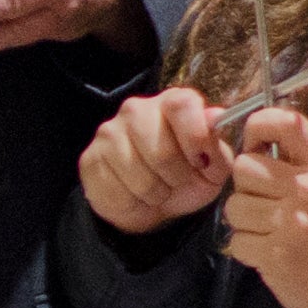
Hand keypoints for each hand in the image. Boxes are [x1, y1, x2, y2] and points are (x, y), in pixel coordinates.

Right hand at [81, 86, 234, 233]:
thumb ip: (216, 143)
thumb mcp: (213, 166)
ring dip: (155, 193)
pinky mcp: (90, 159)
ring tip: (158, 189)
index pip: (182, 104)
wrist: (151, 205)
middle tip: (178, 182)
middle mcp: (137, 110)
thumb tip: (215, 116)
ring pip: (139, 174)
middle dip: (176, 176)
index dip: (195, 137)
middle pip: (161, 148)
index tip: (201, 162)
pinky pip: (117, 190)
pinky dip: (133, 203)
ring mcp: (109, 132)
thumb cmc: (187, 177)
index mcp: (171, 102)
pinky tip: (135, 195)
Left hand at [218, 106, 307, 307]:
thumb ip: (299, 160)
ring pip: (234, 206)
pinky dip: (247, 249)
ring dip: (244, 221)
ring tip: (267, 231)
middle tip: (264, 203)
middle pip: (245, 167)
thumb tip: (254, 140)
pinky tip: (268, 252)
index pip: (287, 123)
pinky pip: (237, 240)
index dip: (259, 125)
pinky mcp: (275, 254)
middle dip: (246, 187)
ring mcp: (292, 223)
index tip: (255, 144)